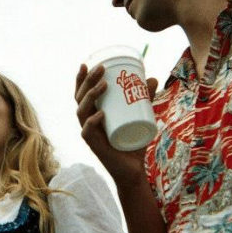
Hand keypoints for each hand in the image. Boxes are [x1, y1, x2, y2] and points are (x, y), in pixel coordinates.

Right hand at [75, 63, 157, 184]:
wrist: (134, 169)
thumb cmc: (132, 142)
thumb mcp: (140, 116)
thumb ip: (144, 99)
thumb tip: (151, 78)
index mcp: (93, 114)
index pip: (81, 94)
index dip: (81, 79)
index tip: (87, 63)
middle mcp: (87, 122)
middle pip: (79, 98)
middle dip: (88, 81)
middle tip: (101, 69)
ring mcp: (90, 134)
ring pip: (82, 112)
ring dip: (91, 96)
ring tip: (104, 85)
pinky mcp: (95, 147)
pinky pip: (88, 132)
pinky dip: (93, 122)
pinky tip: (101, 113)